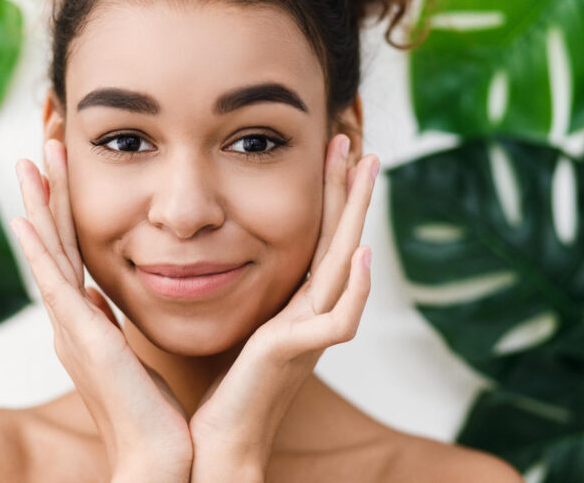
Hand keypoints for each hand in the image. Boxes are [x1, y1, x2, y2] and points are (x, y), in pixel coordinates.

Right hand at [11, 139, 192, 482]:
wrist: (160, 458)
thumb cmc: (154, 413)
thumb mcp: (132, 356)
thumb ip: (110, 326)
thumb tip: (101, 299)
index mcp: (87, 322)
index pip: (74, 254)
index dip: (66, 212)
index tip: (65, 173)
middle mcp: (72, 321)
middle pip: (56, 244)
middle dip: (48, 196)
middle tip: (43, 149)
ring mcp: (72, 329)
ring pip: (50, 253)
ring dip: (41, 207)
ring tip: (32, 162)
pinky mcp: (83, 339)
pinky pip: (55, 284)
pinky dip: (39, 250)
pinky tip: (26, 218)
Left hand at [188, 134, 377, 481]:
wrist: (218, 441)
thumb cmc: (225, 389)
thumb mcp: (245, 325)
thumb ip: (255, 295)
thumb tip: (229, 256)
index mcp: (297, 304)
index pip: (319, 239)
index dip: (329, 198)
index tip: (329, 155)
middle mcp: (312, 313)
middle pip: (339, 240)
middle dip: (350, 191)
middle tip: (357, 142)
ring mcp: (310, 333)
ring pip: (345, 265)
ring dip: (358, 217)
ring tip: (365, 168)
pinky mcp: (298, 355)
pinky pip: (338, 320)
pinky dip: (356, 289)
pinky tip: (362, 256)